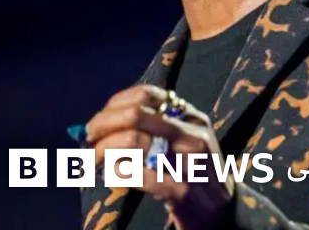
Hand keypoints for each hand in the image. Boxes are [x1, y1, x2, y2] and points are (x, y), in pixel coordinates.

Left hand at [86, 85, 234, 229]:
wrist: (222, 212)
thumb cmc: (193, 175)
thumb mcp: (183, 143)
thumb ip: (153, 130)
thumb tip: (98, 127)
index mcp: (192, 118)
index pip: (146, 96)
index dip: (113, 107)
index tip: (96, 123)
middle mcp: (193, 134)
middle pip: (137, 115)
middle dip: (102, 126)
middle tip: (86, 141)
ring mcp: (190, 161)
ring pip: (135, 140)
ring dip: (104, 150)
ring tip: (93, 162)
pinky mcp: (183, 189)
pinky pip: (139, 174)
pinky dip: (117, 172)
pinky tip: (110, 176)